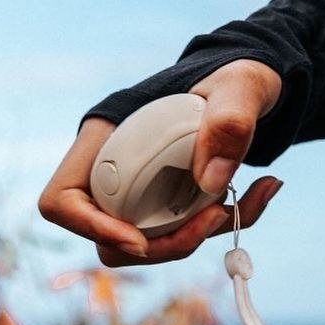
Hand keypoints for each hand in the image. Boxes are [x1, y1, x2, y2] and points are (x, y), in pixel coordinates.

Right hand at [37, 59, 283, 266]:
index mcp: (103, 140)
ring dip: (194, 239)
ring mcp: (136, 197)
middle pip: (107, 239)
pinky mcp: (167, 210)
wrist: (250, 88)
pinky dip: (222, 227)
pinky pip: (182, 237)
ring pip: (145, 246)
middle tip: (215, 218)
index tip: (139, 239)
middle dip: (162, 245)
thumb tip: (211, 183)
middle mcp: (111, 174)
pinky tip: (262, 189)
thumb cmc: (233, 78)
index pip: (61, 200)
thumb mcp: (240, 85)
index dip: (90, 228)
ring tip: (240, 200)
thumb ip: (230, 120)